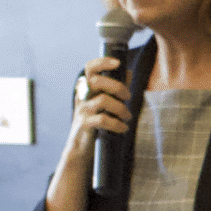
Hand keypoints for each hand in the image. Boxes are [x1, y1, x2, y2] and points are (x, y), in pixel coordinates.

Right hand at [64, 54, 131, 173]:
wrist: (81, 148)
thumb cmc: (96, 123)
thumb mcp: (106, 103)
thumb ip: (115, 89)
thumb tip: (128, 72)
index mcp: (87, 89)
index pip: (90, 68)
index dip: (102, 62)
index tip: (118, 63)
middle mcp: (83, 96)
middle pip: (97, 81)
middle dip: (118, 87)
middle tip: (128, 97)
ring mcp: (82, 110)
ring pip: (103, 100)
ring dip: (121, 108)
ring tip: (127, 117)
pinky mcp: (84, 124)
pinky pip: (103, 120)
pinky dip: (117, 124)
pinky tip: (123, 128)